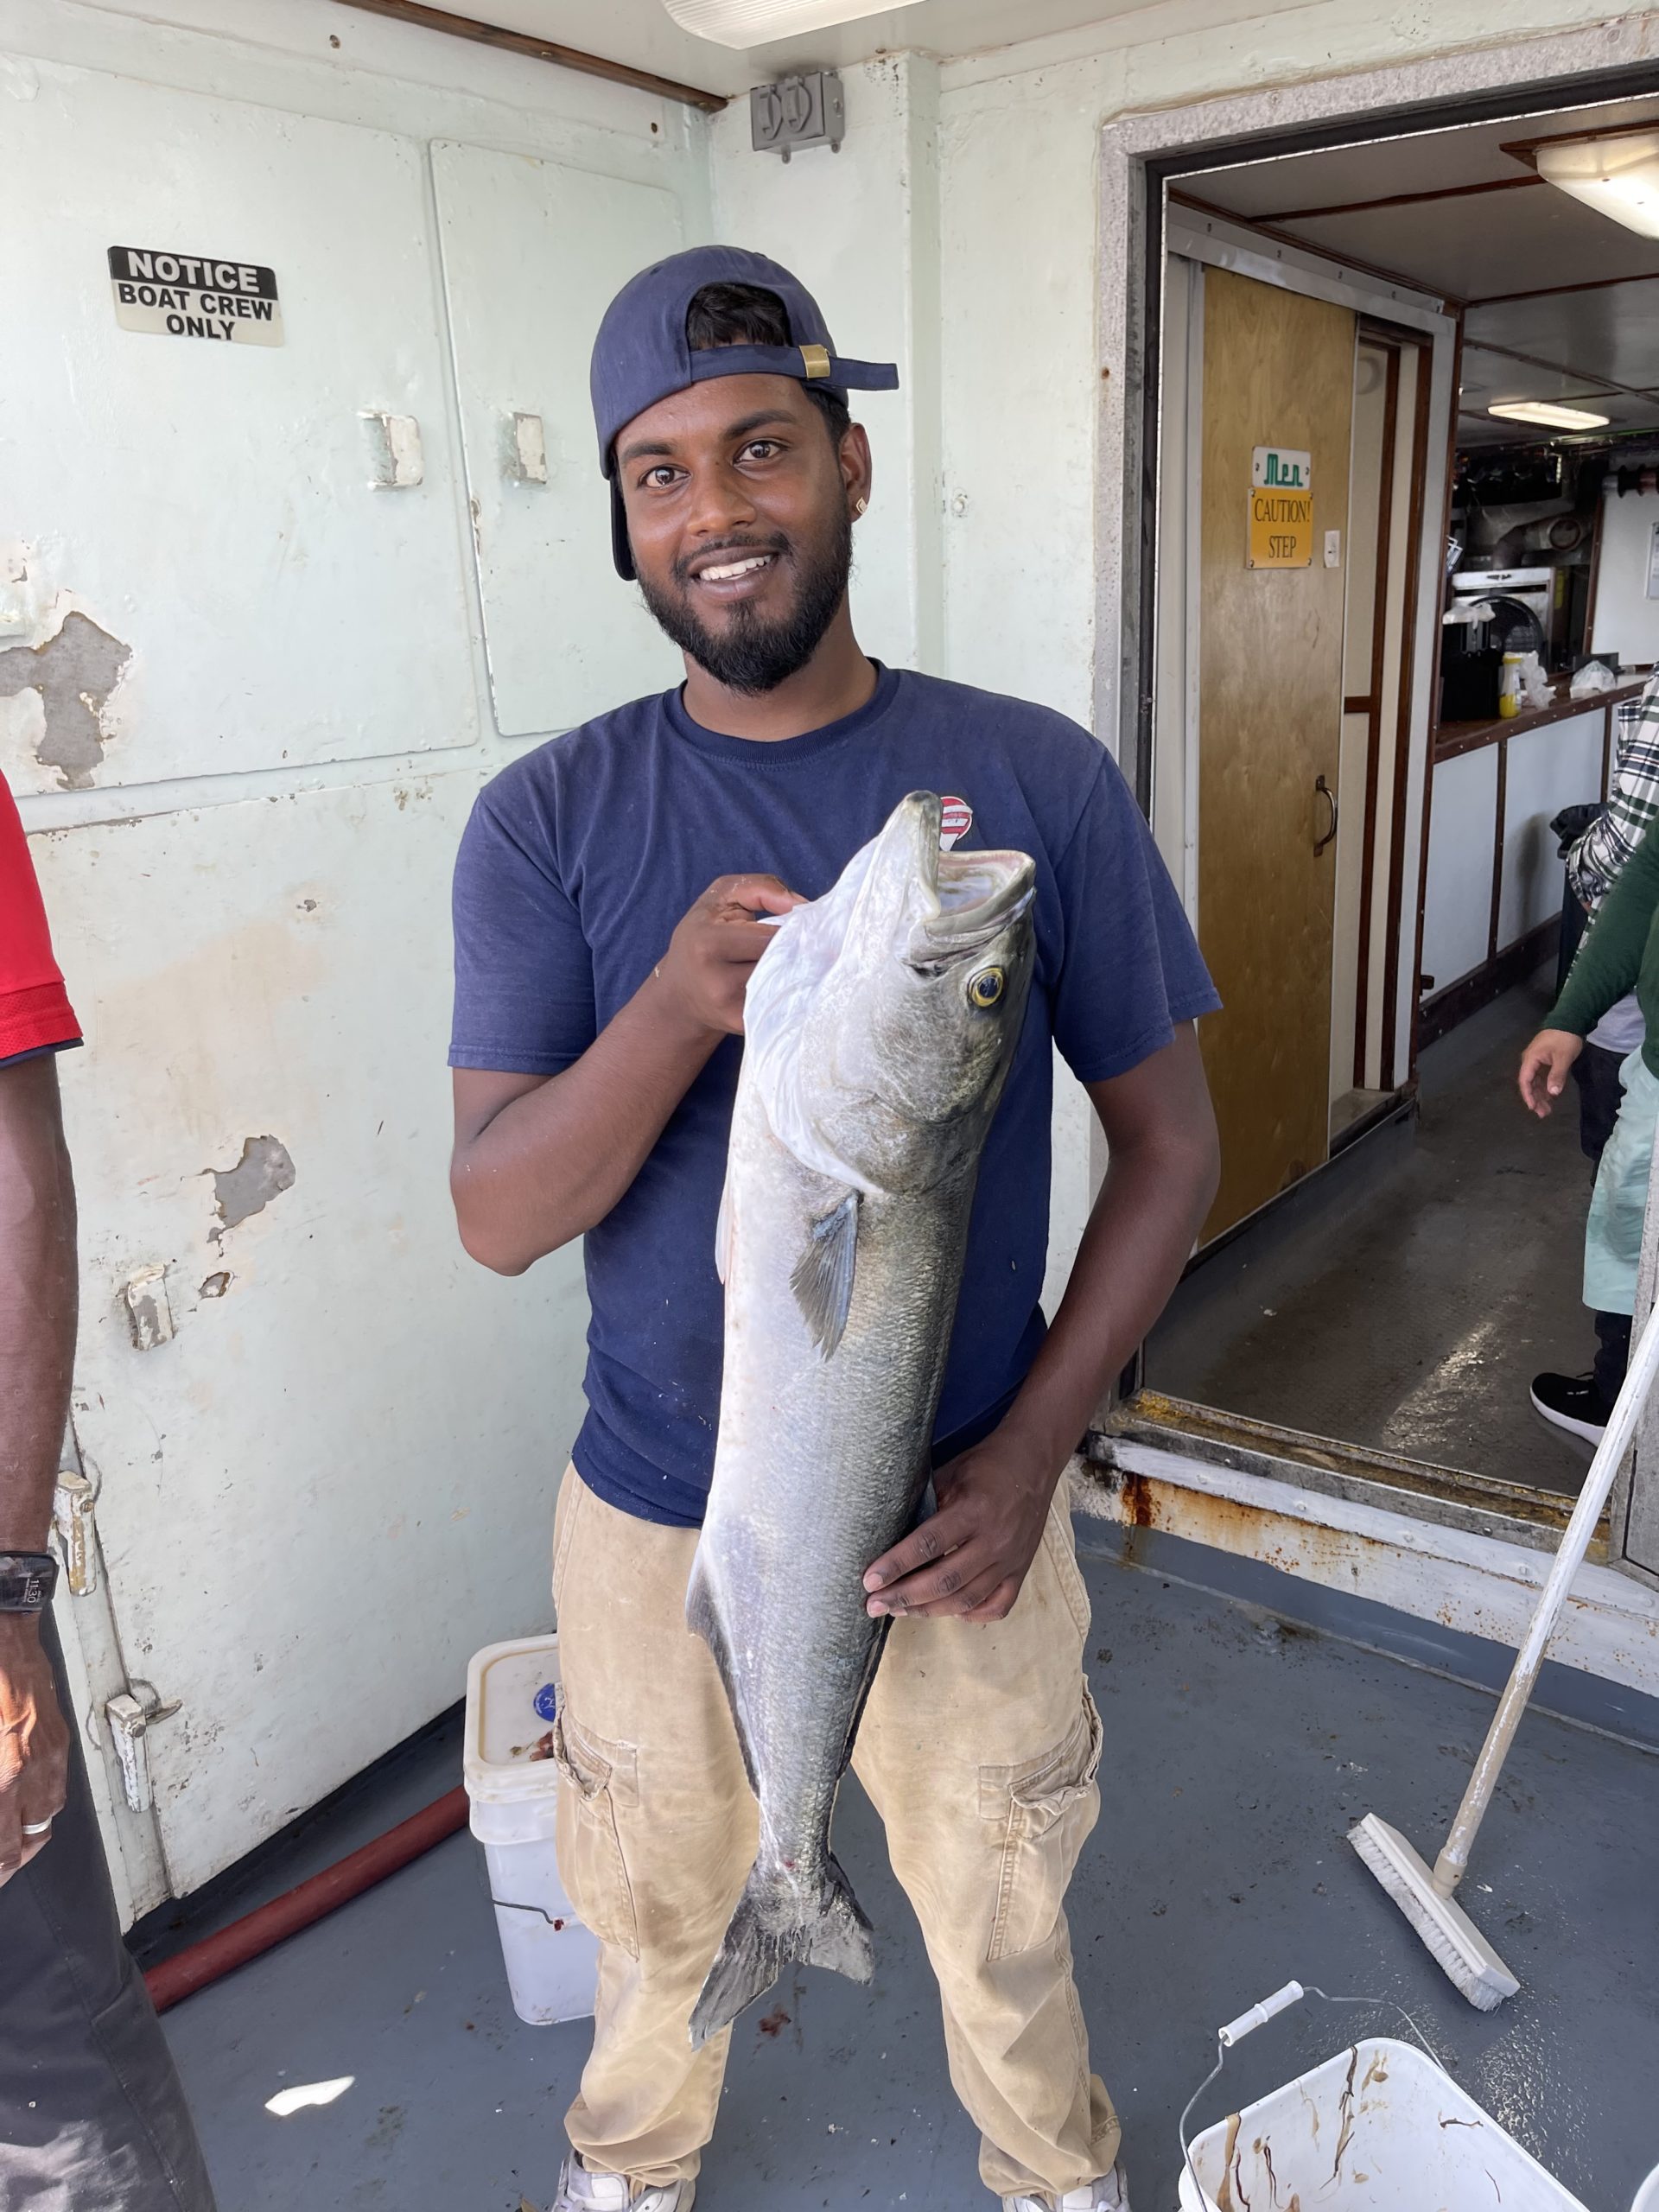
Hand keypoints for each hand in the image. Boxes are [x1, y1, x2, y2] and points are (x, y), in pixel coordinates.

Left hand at [0, 1617, 68, 1884]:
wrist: (5, 1630)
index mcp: (5, 1769)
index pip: (4, 1845)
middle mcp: (33, 1765)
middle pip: (32, 1839)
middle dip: (12, 1863)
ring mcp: (51, 1749)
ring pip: (49, 1813)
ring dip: (28, 1833)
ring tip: (9, 1842)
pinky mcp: (59, 1733)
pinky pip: (56, 1782)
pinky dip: (40, 1801)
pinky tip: (22, 1799)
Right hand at [653, 875, 803, 1038]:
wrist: (680, 994)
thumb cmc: (703, 935)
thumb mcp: (721, 897)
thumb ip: (763, 888)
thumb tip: (803, 906)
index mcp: (707, 944)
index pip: (771, 936)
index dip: (792, 927)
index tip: (801, 925)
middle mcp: (718, 982)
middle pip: (781, 962)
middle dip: (796, 949)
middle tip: (804, 943)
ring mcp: (732, 1010)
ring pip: (785, 983)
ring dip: (796, 971)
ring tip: (791, 962)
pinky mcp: (745, 1028)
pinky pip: (782, 1004)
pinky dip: (789, 992)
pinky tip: (783, 983)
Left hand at [862, 1429, 1057, 1621]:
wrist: (1034, 1461)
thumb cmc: (986, 1464)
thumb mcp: (951, 1473)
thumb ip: (926, 1504)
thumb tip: (890, 1533)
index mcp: (974, 1510)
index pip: (928, 1544)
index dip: (896, 1565)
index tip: (869, 1580)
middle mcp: (994, 1540)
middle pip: (944, 1580)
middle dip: (904, 1596)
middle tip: (874, 1605)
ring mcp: (1011, 1560)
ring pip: (966, 1599)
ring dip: (928, 1610)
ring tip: (899, 1610)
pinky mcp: (1022, 1570)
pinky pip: (998, 1606)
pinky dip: (971, 1614)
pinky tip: (949, 1611)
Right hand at [1518, 1028, 1582, 1117]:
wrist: (1571, 1019)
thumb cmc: (1565, 1038)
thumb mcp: (1563, 1058)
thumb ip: (1556, 1076)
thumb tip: (1553, 1094)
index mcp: (1531, 1059)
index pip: (1525, 1081)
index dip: (1528, 1095)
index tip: (1533, 1108)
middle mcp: (1530, 1060)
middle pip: (1529, 1083)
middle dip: (1535, 1099)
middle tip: (1543, 1114)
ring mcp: (1537, 1060)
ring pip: (1535, 1081)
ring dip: (1540, 1095)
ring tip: (1547, 1109)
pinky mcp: (1544, 1059)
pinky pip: (1541, 1076)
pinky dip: (1545, 1087)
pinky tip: (1551, 1096)